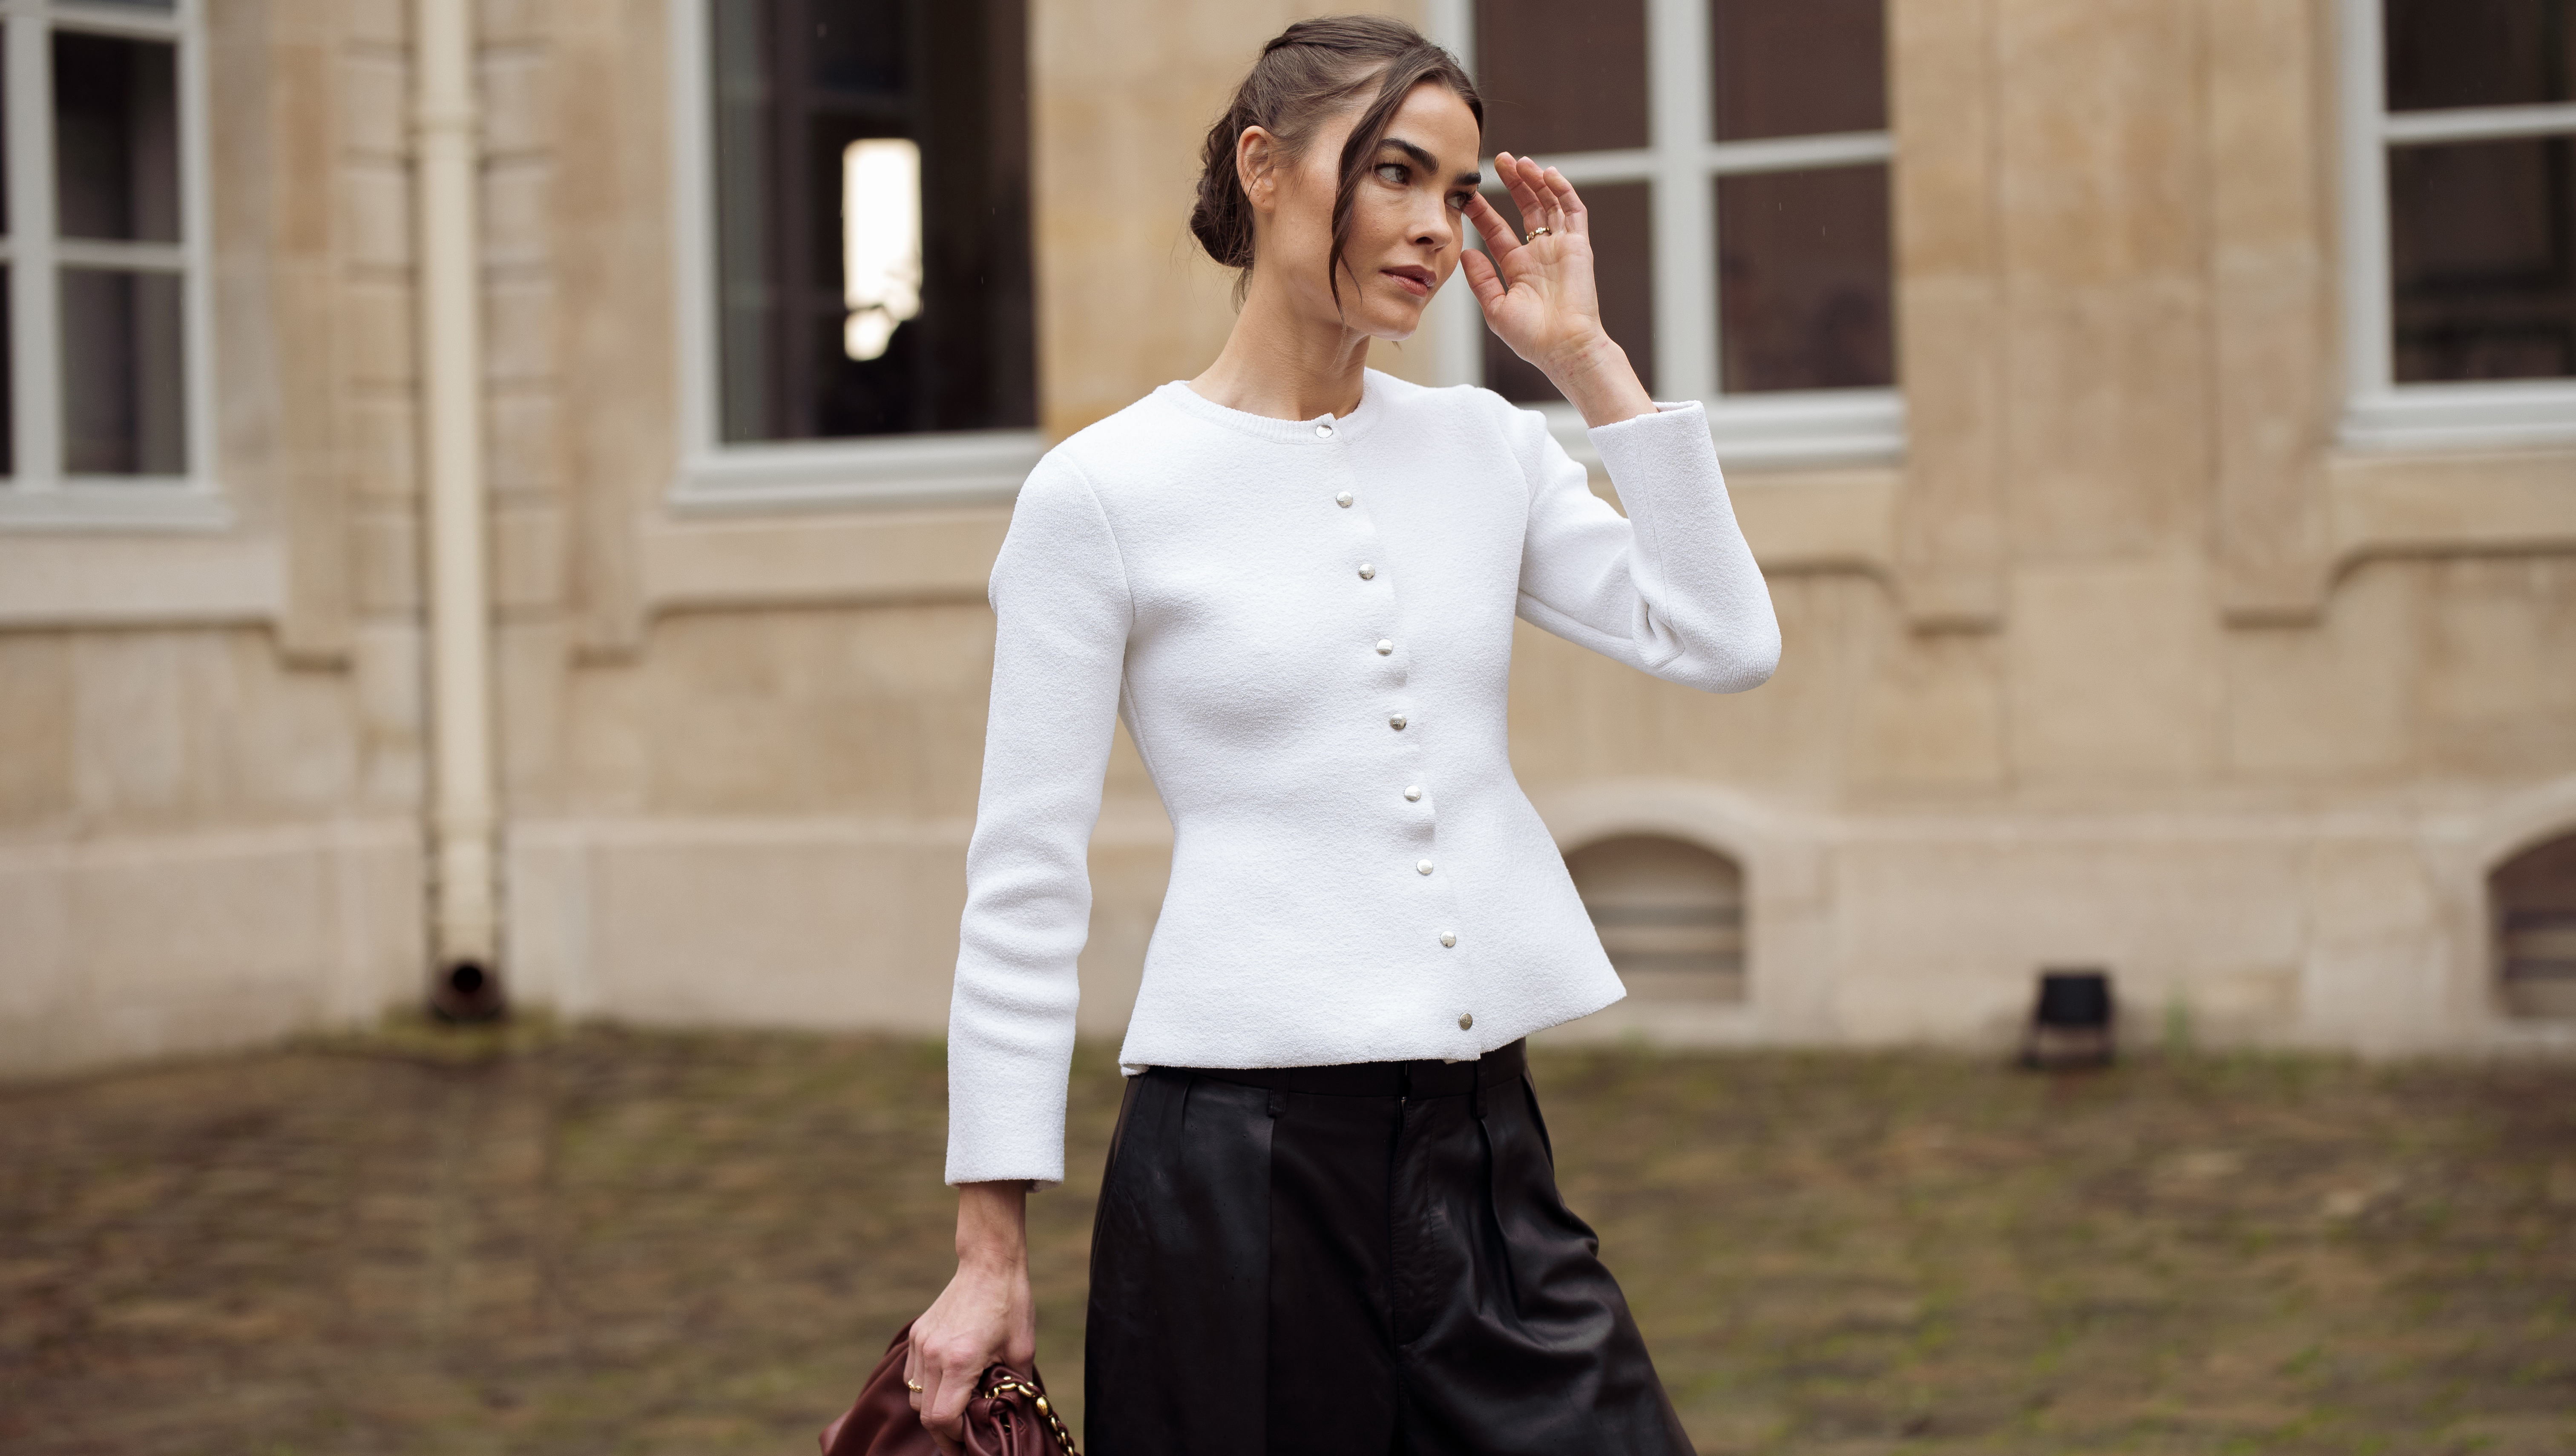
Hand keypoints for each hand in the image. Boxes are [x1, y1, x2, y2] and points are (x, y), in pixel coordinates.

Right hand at [904, 1182, 1035, 1454]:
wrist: (989, 1264)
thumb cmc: (1011, 1305)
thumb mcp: (1022, 1350)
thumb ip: (1012, 1387)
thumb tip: (1008, 1415)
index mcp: (961, 1360)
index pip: (943, 1419)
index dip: (955, 1440)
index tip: (970, 1445)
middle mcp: (934, 1354)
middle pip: (925, 1415)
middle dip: (944, 1432)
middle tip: (964, 1438)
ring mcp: (921, 1344)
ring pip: (916, 1397)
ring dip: (934, 1410)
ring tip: (958, 1409)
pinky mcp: (917, 1336)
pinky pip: (913, 1376)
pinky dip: (927, 1388)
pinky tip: (948, 1384)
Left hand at [1460, 152, 1654, 427]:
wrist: (1564, 348)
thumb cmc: (1532, 337)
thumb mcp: (1495, 309)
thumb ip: (1481, 279)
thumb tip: (1466, 252)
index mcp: (1518, 267)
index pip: (1498, 230)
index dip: (1483, 210)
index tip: (1467, 193)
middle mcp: (1539, 253)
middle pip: (1525, 208)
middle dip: (1511, 184)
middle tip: (1496, 161)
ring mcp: (1560, 247)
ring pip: (1549, 203)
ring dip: (1535, 181)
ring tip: (1518, 162)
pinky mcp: (1578, 246)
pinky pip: (1573, 211)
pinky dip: (1562, 190)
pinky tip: (1547, 174)